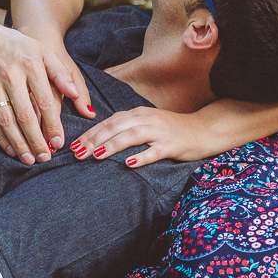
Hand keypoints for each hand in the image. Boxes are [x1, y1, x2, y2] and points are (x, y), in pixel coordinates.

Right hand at [0, 21, 93, 164]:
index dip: (53, 124)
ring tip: (29, 159)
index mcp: (31, 65)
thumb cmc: (16, 45)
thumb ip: (60, 72)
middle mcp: (11, 75)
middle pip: (26, 115)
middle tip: (45, 157)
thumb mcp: (41, 50)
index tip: (59, 142)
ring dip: (19, 143)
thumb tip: (75, 94)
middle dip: (36, 140)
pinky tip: (10, 149)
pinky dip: (0, 137)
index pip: (45, 101)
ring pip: (7, 121)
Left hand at [70, 107, 211, 167]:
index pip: (108, 121)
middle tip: (77, 153)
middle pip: (115, 127)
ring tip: (95, 155)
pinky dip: (141, 157)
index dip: (90, 133)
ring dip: (112, 145)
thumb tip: (100, 139)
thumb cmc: (171, 130)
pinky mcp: (172, 145)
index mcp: (138, 113)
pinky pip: (155, 151)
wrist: (203, 130)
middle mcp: (146, 119)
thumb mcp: (146, 124)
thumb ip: (127, 127)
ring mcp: (159, 131)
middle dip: (94, 139)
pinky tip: (129, 164)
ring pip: (131, 136)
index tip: (74, 145)